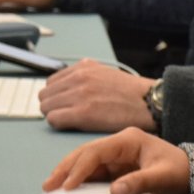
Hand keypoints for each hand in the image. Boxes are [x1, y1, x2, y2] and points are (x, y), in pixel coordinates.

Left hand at [39, 59, 154, 131]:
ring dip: (54, 115)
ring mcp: (79, 95)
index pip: (51, 82)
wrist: (147, 102)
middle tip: (63, 114)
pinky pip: (54, 119)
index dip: (55, 95)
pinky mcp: (82, 113)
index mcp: (83, 67)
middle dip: (51, 106)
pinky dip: (58, 124)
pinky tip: (70, 126)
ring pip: (46, 107)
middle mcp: (78, 78)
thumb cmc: (131, 92)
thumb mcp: (105, 72)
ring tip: (68, 121)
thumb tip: (72, 77)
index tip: (61, 103)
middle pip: (45, 95)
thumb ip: (86, 73)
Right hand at [43, 127, 190, 193]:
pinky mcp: (117, 168)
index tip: (68, 185)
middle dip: (65, 169)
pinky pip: (94, 174)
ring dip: (68, 175)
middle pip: (85, 154)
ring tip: (51, 188)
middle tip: (48, 185)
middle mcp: (119, 145)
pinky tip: (68, 189)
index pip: (96, 152)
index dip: (79, 169)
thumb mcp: (162, 178)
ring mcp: (116, 156)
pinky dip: (79, 181)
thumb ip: (138, 183)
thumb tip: (114, 191)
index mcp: (128, 140)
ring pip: (86, 163)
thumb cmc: (180, 172)